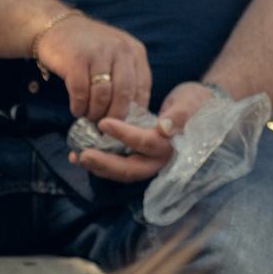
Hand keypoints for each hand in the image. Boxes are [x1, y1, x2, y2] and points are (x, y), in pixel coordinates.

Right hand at [35, 13, 150, 126]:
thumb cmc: (89, 49)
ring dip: (95, 113)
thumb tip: (133, 117)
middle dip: (115, 116)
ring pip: (103, 96)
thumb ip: (128, 79)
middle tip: (106, 125)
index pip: (142, 88)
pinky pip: (81, 92)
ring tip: (90, 117)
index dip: (134, 111)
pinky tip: (77, 109)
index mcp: (135, 51)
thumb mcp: (116, 55)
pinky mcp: (76, 59)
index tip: (124, 123)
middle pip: (124, 94)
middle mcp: (120, 50)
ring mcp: (98, 53)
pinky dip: (79, 107)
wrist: (56, 26)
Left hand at [75, 82, 213, 184]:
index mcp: (173, 147)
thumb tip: (165, 128)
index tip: (104, 123)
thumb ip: (180, 115)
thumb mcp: (190, 103)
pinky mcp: (138, 158)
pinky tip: (79, 155)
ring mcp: (148, 162)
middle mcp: (159, 160)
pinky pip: (117, 164)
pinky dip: (99, 161)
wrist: (197, 107)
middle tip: (82, 154)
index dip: (125, 135)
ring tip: (75, 156)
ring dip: (98, 166)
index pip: (146, 143)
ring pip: (121, 171)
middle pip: (131, 169)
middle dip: (105, 164)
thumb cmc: (196, 102)